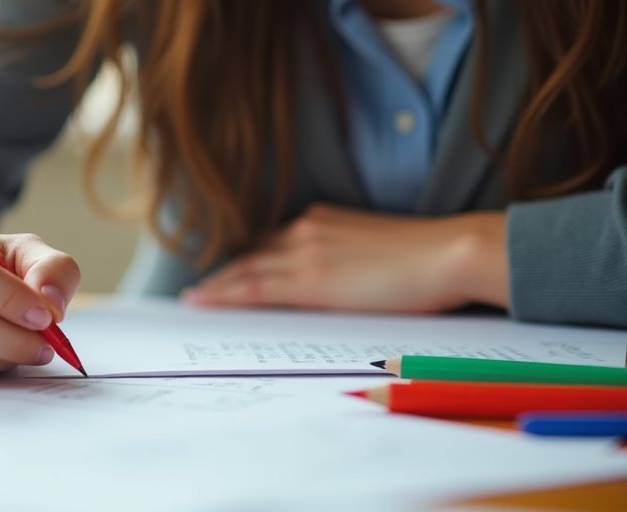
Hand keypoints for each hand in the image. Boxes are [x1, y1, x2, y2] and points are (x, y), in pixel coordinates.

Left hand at [183, 204, 508, 312]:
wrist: (451, 251)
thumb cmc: (429, 258)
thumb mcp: (378, 249)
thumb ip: (349, 258)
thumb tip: (339, 279)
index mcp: (323, 220)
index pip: (272, 242)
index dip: (247, 258)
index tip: (228, 270)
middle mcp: (306, 230)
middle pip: (252, 254)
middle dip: (225, 272)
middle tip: (199, 289)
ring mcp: (305, 252)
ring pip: (246, 270)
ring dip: (218, 285)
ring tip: (194, 300)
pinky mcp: (310, 279)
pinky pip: (254, 288)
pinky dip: (225, 294)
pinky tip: (203, 300)